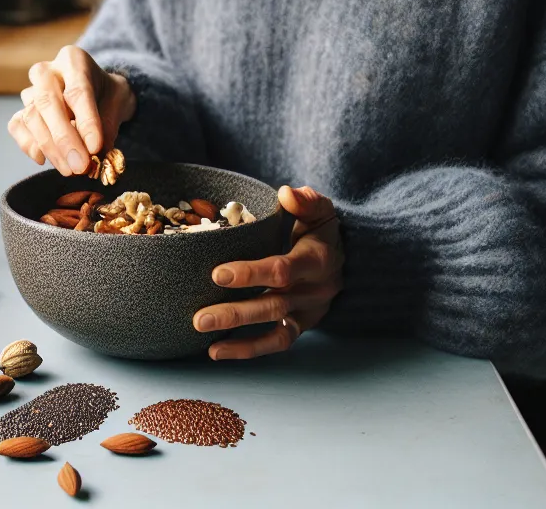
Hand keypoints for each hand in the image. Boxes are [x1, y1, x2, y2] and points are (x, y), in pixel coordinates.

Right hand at [7, 45, 136, 173]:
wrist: (97, 93)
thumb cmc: (107, 95)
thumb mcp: (119, 103)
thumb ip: (108, 126)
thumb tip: (96, 156)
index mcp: (73, 60)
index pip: (77, 91)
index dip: (86, 122)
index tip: (95, 148)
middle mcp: (47, 71)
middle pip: (48, 102)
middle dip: (64, 138)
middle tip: (79, 166)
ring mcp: (31, 90)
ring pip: (31, 116)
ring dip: (50, 148)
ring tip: (70, 169)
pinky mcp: (22, 109)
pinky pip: (17, 126)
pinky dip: (28, 145)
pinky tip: (44, 159)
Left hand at [193, 185, 342, 359]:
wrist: (345, 257)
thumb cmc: (320, 230)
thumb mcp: (319, 209)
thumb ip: (305, 201)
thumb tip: (287, 193)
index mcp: (317, 260)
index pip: (283, 270)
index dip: (251, 274)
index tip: (218, 275)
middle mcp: (315, 291)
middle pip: (273, 305)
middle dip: (235, 313)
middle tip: (200, 318)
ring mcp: (309, 312)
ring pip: (275, 331)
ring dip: (238, 338)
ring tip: (203, 334)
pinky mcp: (301, 326)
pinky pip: (276, 343)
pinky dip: (248, 350)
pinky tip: (217, 351)